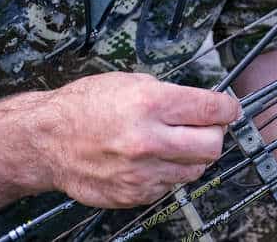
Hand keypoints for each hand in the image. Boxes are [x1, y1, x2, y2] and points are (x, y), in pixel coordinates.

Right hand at [39, 72, 239, 207]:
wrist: (47, 141)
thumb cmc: (84, 106)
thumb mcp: (130, 82)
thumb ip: (171, 95)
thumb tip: (204, 105)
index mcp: (150, 104)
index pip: (212, 109)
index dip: (228, 108)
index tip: (230, 109)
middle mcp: (148, 139)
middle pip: (212, 145)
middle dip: (215, 134)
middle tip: (206, 127)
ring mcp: (142, 171)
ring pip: (195, 169)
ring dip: (193, 156)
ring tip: (174, 142)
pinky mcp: (135, 193)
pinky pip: (170, 185)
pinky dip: (168, 172)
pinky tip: (152, 158)